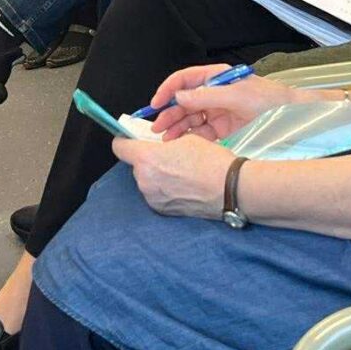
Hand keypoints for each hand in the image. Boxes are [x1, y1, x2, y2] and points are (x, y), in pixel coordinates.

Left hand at [113, 134, 234, 218]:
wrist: (230, 189)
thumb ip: (163, 143)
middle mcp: (145, 181)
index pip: (120, 147)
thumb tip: (157, 147)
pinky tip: (183, 186)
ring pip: (147, 180)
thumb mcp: (185, 139)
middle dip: (148, 160)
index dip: (124, 141)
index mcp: (147, 159)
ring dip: (157, 175)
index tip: (129, 140)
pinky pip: (156, 194)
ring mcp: (152, 198)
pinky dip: (165, 189)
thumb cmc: (211, 162)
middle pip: (136, 165)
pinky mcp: (162, 210)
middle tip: (168, 157)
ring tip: (180, 172)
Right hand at [148, 63, 310, 139]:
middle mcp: (214, 94)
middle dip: (169, 113)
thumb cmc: (271, 101)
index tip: (156, 104)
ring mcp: (218, 113)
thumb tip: (179, 97)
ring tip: (166, 139)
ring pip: (189, 119)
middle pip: (184, 102)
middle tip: (157, 128)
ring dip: (176, 128)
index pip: (185, 80)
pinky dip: (189, 139)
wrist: (295, 120)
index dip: (168, 90)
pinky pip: (200, 133)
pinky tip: (181, 145)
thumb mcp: (238, 96)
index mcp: (217, 78)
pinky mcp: (223, 131)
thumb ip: (207, 96)